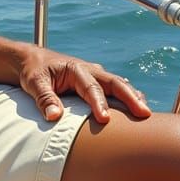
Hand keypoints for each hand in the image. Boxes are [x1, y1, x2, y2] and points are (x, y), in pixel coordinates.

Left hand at [16, 44, 151, 124]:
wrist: (32, 60)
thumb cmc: (33, 71)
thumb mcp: (34, 83)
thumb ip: (44, 98)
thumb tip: (53, 116)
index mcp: (75, 68)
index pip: (90, 87)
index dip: (98, 103)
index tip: (105, 120)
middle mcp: (90, 70)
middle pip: (115, 82)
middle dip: (130, 97)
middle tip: (144, 113)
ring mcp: (96, 75)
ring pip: (119, 84)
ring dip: (133, 96)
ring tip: (147, 113)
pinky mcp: (97, 83)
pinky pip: (117, 89)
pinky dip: (129, 97)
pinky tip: (139, 109)